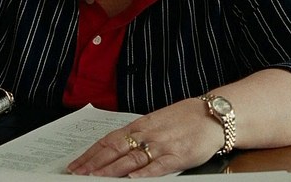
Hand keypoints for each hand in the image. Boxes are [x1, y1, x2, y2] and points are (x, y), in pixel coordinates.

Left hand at [67, 98, 222, 176]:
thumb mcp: (158, 121)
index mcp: (141, 125)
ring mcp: (162, 145)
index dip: (90, 153)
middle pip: (115, 150)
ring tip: (94, 178)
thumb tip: (115, 146)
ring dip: (110, 170)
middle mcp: (148, 134)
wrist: (214, 115)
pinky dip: (144, 174)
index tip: (75, 164)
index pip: (109, 139)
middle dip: (93, 164)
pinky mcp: (179, 156)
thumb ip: (138, 134)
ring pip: (131, 159)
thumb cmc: (187, 118)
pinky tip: (131, 180)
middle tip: (76, 174)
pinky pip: (158, 166)